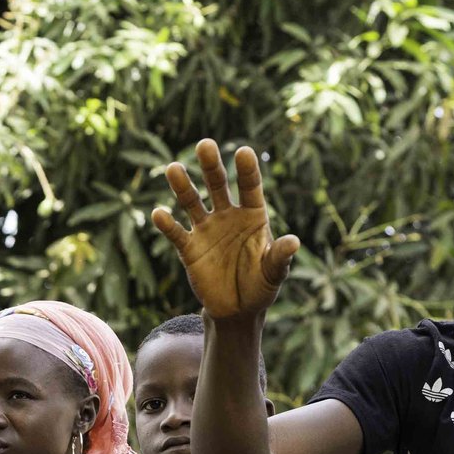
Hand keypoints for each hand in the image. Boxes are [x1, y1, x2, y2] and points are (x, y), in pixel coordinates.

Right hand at [151, 140, 301, 321]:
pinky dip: (167, 224)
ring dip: (183, 186)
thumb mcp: (273, 273)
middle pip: (218, 185)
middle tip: (205, 144)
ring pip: (193, 203)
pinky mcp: (189, 249)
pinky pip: (176, 233)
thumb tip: (293, 241)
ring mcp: (206, 230)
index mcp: (253, 215)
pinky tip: (159, 213)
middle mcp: (228, 216)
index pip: (250, 187)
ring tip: (173, 168)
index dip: (247, 170)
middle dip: (211, 166)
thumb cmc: (260, 286)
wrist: (237, 310)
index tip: (243, 152)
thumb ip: (279, 257)